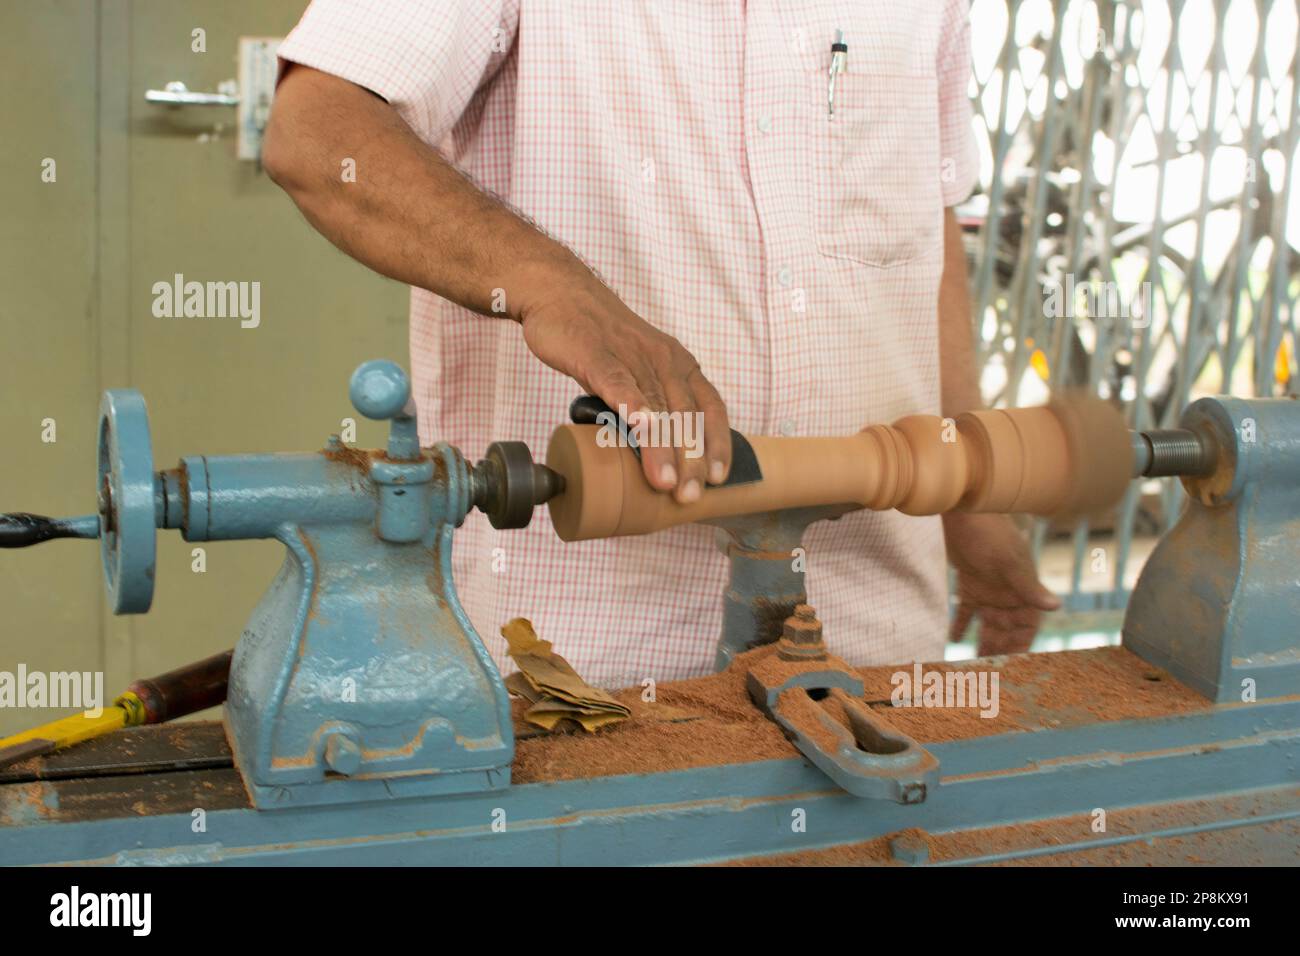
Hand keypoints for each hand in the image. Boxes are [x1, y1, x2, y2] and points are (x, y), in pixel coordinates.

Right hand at [520, 270, 731, 503]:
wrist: (561, 294)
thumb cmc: (600, 340)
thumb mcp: (638, 372)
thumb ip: (650, 407)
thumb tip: (657, 456)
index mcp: (679, 365)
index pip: (711, 408)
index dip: (718, 443)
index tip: (718, 478)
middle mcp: (664, 360)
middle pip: (685, 415)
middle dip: (690, 459)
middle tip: (689, 496)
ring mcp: (632, 357)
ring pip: (655, 406)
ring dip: (663, 447)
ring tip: (665, 483)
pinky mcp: (598, 354)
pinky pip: (619, 383)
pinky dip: (632, 406)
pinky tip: (639, 430)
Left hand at [943, 512, 1059, 655]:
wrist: (966, 513)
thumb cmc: (991, 534)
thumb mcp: (1009, 563)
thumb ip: (1029, 587)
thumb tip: (1057, 606)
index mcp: (1024, 591)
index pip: (1028, 626)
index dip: (1022, 646)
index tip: (1013, 665)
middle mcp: (1010, 595)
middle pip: (1007, 630)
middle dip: (1000, 649)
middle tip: (987, 671)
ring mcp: (990, 591)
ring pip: (988, 624)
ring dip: (982, 642)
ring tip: (973, 663)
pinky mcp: (970, 585)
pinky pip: (967, 611)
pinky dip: (961, 625)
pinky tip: (954, 640)